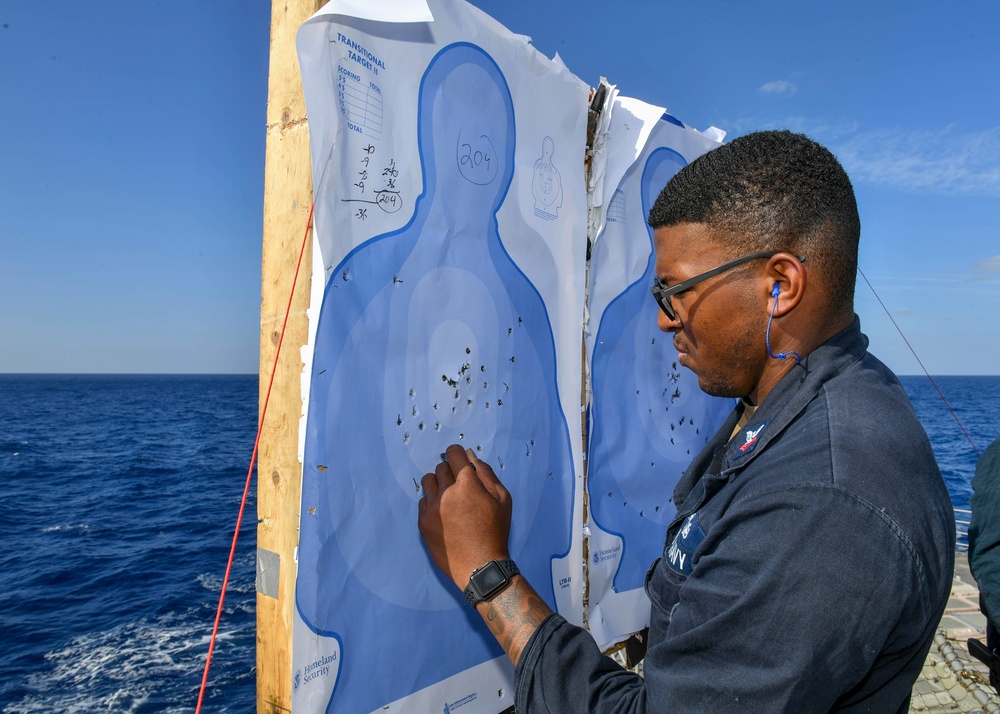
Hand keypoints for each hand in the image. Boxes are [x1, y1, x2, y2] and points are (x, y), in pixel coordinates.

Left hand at [418, 444, 512, 589]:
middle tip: (462, 487)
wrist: (479, 566)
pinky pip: (423, 501)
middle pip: (441, 467)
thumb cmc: (495, 531)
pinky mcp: (423, 522)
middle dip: (451, 472)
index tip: (460, 461)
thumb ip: (486, 473)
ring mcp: (432, 507)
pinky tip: (444, 515)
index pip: (453, 453)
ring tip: (449, 498)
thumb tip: (470, 456)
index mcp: (467, 483)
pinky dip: (432, 503)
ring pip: (428, 481)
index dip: (457, 454)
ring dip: (438, 484)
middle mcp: (446, 492)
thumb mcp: (502, 499)